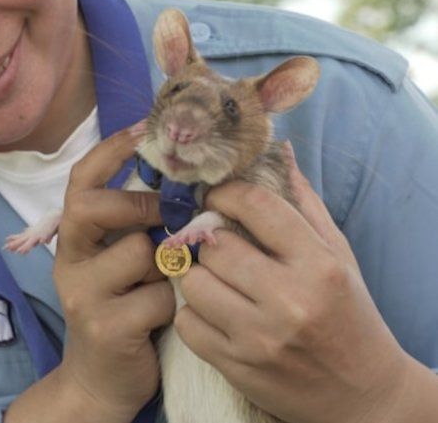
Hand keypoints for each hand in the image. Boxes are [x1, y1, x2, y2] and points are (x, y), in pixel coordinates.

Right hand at [53, 127, 174, 420]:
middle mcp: (69, 262)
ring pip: (138, 253)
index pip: (81, 182)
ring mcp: (82, 295)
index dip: (111, 151)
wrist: (102, 379)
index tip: (145, 126)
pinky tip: (164, 318)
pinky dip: (172, 304)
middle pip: (92, 207)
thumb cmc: (125, 310)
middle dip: (139, 205)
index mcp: (75, 240)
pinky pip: (157, 297)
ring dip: (167, 267)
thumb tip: (188, 184)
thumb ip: (139, 229)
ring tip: (167, 286)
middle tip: (167, 216)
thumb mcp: (124, 264)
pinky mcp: (105, 326)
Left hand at [173, 143, 413, 422]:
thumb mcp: (337, 256)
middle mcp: (289, 300)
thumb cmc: (348, 315)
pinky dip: (192, 314)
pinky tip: (213, 312)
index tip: (218, 197)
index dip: (227, 192)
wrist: (361, 395)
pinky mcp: (237, 366)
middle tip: (215, 243)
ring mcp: (259, 337)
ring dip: (197, 276)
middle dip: (209, 240)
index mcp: (318, 265)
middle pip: (215, 245)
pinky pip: (186, 324)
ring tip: (215, 278)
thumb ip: (303, 205)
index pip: (257, 205)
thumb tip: (275, 151)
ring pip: (192, 283)